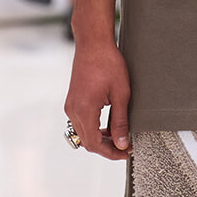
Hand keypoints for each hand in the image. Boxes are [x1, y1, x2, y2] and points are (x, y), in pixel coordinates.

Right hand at [65, 38, 130, 161]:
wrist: (93, 44)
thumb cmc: (108, 64)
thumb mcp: (121, 94)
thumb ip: (121, 121)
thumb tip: (122, 143)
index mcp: (84, 109)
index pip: (95, 143)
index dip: (111, 152)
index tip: (126, 152)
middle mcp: (73, 110)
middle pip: (87, 142)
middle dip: (107, 148)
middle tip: (126, 146)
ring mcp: (70, 106)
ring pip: (83, 134)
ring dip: (100, 139)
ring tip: (119, 137)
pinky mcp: (72, 102)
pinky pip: (80, 123)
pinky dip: (94, 129)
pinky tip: (108, 126)